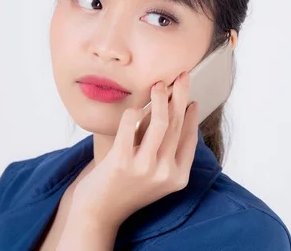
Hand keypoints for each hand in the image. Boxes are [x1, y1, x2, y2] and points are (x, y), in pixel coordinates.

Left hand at [69, 71, 199, 229]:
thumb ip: (166, 149)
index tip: (192, 100)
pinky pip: (131, 125)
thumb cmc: (126, 188)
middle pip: (177, 125)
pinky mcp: (122, 162)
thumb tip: (175, 111)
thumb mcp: (155, 174)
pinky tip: (133, 107)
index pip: (190, 139)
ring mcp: (144, 168)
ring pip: (160, 122)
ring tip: (159, 85)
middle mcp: (165, 173)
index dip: (193, 116)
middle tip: (181, 77)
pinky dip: (133, 111)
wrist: (98, 213)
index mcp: (178, 177)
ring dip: (160, 98)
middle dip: (181, 96)